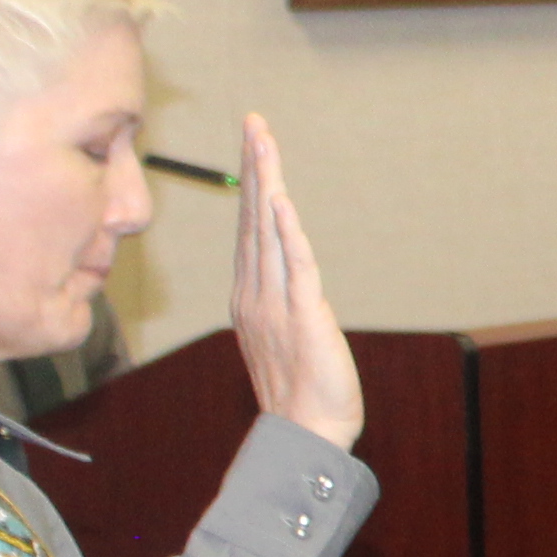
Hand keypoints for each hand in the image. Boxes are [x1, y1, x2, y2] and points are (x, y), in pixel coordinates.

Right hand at [229, 117, 361, 445]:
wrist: (305, 434)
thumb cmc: (301, 395)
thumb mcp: (286, 341)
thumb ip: (284, 308)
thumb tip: (292, 289)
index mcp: (250, 298)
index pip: (250, 230)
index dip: (251, 186)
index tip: (253, 146)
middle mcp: (256, 294)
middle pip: (253, 218)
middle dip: (255, 167)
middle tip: (254, 122)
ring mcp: (275, 303)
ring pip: (268, 231)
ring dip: (267, 182)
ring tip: (262, 141)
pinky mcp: (302, 315)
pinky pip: (293, 265)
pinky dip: (286, 231)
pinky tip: (280, 201)